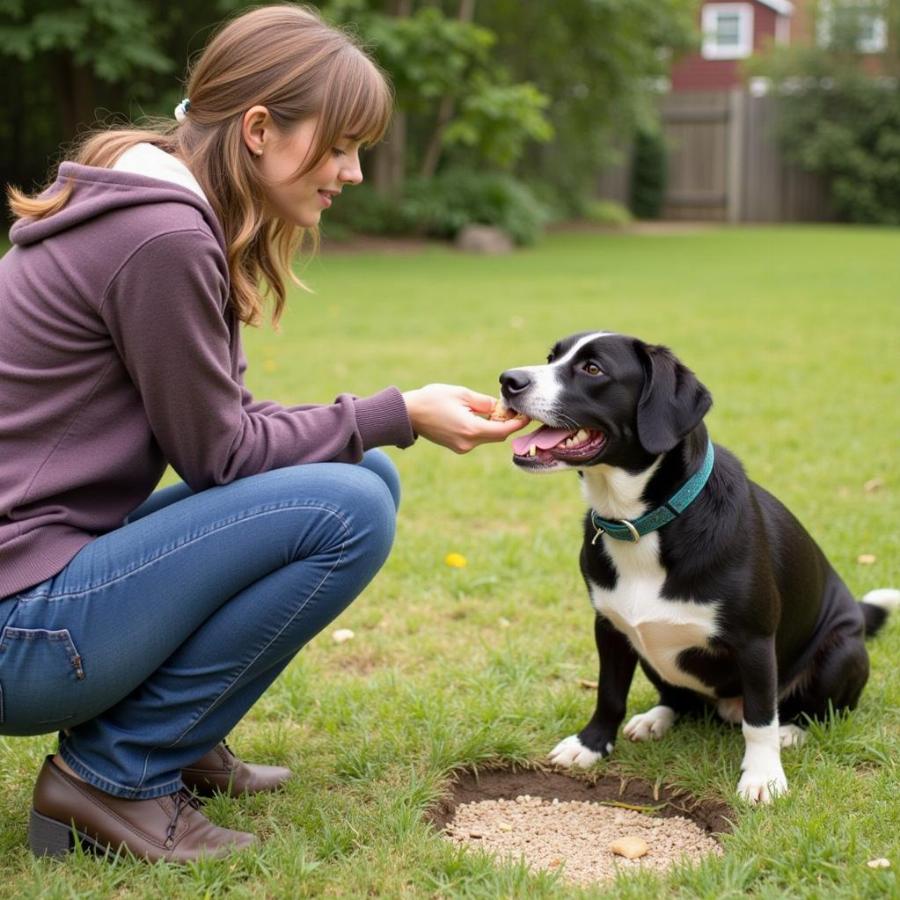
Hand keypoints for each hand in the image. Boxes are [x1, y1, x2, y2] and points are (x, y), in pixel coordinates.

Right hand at [402, 384, 529, 453]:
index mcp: (472, 429)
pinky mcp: (456, 446)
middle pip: (498, 436)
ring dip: (494, 425)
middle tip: (515, 408)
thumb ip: (484, 402)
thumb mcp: (461, 394)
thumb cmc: (432, 399)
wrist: (407, 414)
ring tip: (498, 409)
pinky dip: (483, 428)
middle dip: (508, 423)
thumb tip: (499, 407)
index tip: (528, 414)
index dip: (518, 423)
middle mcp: (468, 443)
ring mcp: (461, 447)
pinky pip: (476, 438)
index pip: (504, 430)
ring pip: (487, 437)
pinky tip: (481, 416)